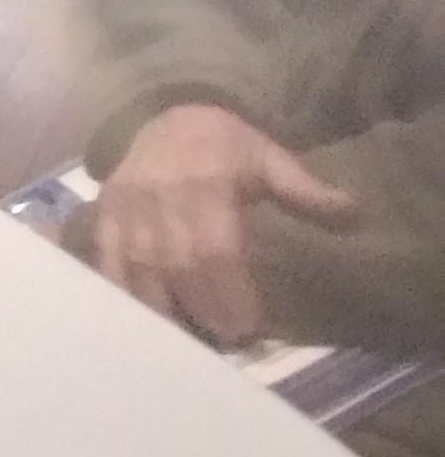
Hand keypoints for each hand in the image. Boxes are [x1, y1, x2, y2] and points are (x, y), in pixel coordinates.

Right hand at [95, 103, 357, 345]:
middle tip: (227, 338)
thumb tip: (352, 212)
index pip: (214, 248)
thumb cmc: (222, 145)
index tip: (248, 326)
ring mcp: (125, 208)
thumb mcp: (267, 156)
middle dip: (202, 309)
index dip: (229, 292)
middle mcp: (159, 197)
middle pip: (177, 266)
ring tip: (188, 340)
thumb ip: (302, 188)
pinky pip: (106, 261)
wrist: (159, 116)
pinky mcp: (103, 216)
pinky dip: (122, 293)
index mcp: (205, 183)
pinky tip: (141, 321)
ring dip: (163, 310)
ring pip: (139, 269)